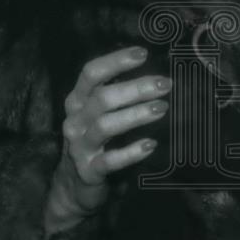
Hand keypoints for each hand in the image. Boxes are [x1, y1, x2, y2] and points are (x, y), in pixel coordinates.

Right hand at [43, 45, 170, 236]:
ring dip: (136, 115)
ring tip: (162, 108)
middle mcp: (75, 120)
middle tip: (165, 84)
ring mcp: (79, 146)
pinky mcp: (88, 171)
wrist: (74, 186)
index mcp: (77, 101)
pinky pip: (110, 161)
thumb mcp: (100, 114)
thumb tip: (154, 74)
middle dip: (136, 88)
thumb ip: (118, 94)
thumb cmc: (96, 141)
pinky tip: (151, 144)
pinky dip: (131, 152)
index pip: (91, 73)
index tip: (143, 53)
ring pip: (105, 126)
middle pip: (103, 98)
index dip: (116, 61)